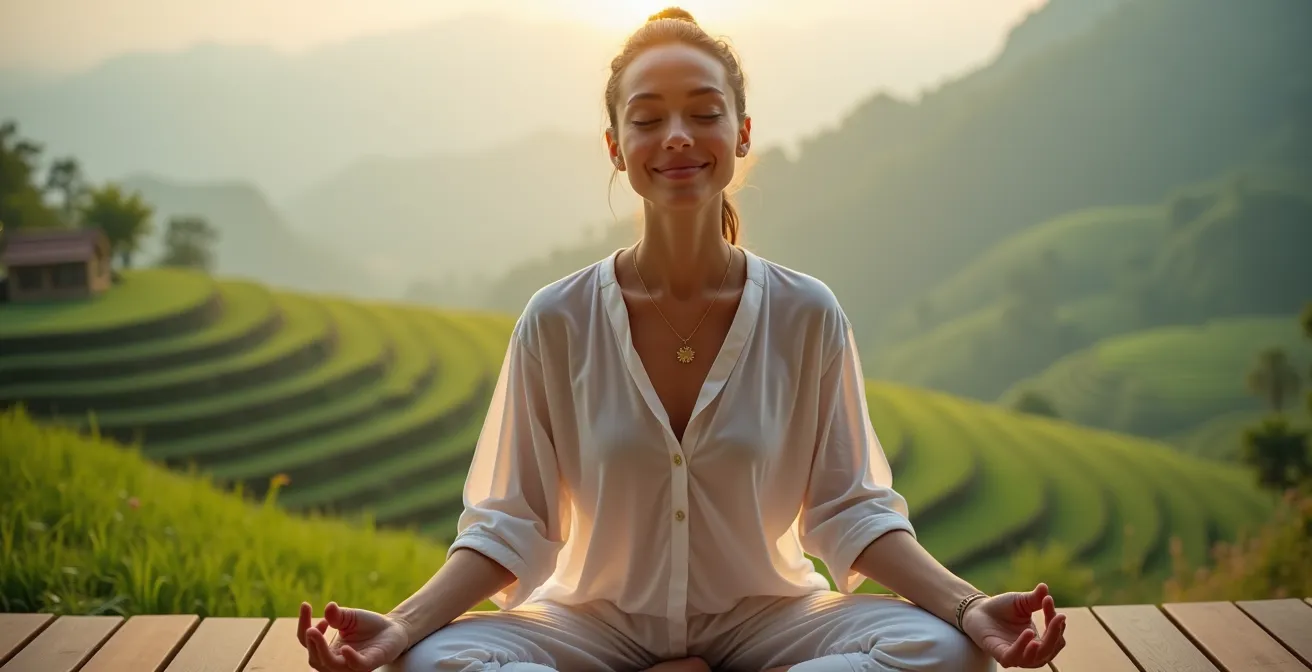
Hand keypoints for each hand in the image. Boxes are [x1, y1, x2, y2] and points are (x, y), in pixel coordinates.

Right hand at [297, 601, 411, 670]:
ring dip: (321, 650)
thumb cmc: (368, 625)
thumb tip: (329, 607)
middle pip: (314, 658)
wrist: (393, 629)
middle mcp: (337, 660)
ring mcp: (352, 664)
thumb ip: (337, 615)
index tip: (305, 604)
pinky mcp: (369, 663)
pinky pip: (356, 665)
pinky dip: (349, 658)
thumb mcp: (349, 617)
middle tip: (311, 627)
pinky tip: (344, 647)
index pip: (308, 641)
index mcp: (329, 649)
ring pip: (329, 665)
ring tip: (316, 630)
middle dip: (310, 642)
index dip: (303, 625)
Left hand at [959, 583, 1066, 667]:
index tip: (1048, 600)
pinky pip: (1014, 657)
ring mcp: (1016, 654)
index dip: (1056, 621)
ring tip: (1043, 629)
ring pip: (1036, 659)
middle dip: (1055, 634)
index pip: (1056, 637)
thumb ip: (1034, 598)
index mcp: (1038, 639)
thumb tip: (1045, 587)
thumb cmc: (1001, 608)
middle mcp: (1030, 651)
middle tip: (1057, 617)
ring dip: (1043, 647)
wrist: (977, 609)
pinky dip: (1022, 647)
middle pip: (1050, 651)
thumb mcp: (1020, 601)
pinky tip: (1028, 634)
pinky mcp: (1001, 655)